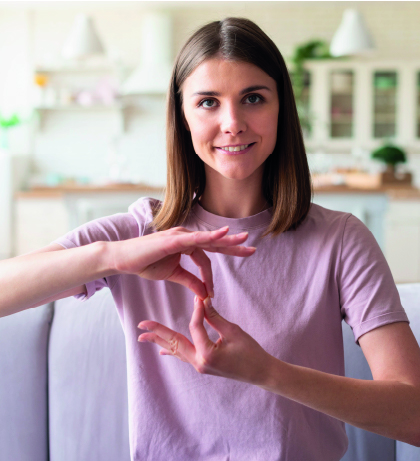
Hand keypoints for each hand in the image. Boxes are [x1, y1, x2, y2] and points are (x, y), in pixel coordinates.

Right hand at [109, 226, 254, 299]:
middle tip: (252, 248)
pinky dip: (210, 236)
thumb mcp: (173, 274)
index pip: (207, 257)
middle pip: (215, 243)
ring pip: (209, 239)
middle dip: (234, 246)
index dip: (211, 276)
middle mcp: (186, 238)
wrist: (123, 259)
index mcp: (186, 246)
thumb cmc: (145, 263)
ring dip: (228, 239)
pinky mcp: (174, 239)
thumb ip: (190, 280)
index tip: (212, 293)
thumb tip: (204, 291)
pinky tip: (224, 234)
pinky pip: (196, 238)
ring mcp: (180, 236)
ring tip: (244, 239)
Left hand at [138, 296, 272, 386]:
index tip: (200, 296)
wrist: (261, 372)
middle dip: (157, 333)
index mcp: (207, 354)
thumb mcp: (233, 331)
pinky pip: (184, 356)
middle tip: (141, 325)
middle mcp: (199, 363)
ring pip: (176, 351)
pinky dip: (173, 351)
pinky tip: (162, 351)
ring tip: (143, 337)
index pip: (195, 327)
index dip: (197, 310)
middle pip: (174, 343)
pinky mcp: (203, 366)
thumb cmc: (250, 352)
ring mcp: (200, 366)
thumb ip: (214, 317)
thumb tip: (201, 301)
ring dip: (161, 341)